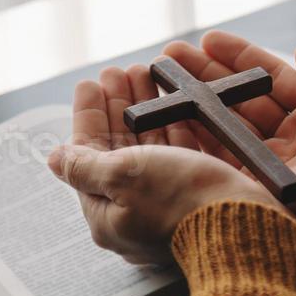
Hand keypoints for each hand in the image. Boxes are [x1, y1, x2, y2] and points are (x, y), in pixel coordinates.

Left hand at [48, 66, 282, 264]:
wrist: (242, 223)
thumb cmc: (179, 201)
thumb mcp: (122, 176)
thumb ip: (84, 165)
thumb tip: (53, 159)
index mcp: (108, 217)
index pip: (88, 159)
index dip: (88, 117)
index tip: (91, 83)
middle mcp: (136, 214)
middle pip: (120, 151)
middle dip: (118, 106)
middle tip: (119, 72)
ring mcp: (169, 205)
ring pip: (151, 149)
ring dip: (145, 110)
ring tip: (145, 74)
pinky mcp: (199, 196)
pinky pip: (180, 156)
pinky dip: (174, 125)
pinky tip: (173, 102)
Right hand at [162, 32, 295, 248]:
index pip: (268, 77)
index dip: (238, 58)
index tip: (207, 40)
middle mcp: (291, 135)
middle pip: (240, 98)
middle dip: (206, 75)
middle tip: (171, 56)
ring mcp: (270, 160)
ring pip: (225, 123)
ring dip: (194, 100)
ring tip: (162, 78)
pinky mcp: (253, 183)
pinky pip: (219, 154)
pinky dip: (195, 132)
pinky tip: (172, 110)